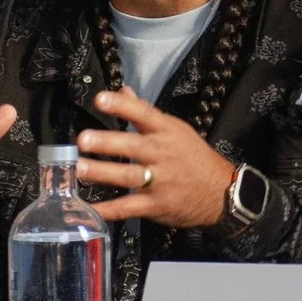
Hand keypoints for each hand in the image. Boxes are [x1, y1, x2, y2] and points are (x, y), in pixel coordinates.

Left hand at [74, 87, 237, 227]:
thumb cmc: (194, 157)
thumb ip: (145, 113)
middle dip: (108, 143)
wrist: (220, 191)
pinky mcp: (157, 204)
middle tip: (84, 140)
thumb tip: (123, 90)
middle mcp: (163, 153)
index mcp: (167, 131)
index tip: (100, 99)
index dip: (122, 106)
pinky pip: (129, 208)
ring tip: (81, 170)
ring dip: (104, 173)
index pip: (143, 114)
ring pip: (129, 176)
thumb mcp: (175, 129)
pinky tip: (91, 209)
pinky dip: (109, 210)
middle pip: (134, 146)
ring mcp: (160, 180)